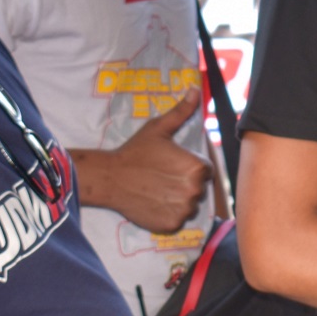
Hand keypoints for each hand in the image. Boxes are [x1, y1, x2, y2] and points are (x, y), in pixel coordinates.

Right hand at [79, 94, 211, 233]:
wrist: (110, 177)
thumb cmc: (135, 151)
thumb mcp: (159, 129)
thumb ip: (181, 112)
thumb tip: (195, 90)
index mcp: (197, 167)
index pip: (205, 172)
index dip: (189, 168)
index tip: (171, 167)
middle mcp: (195, 190)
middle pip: (199, 189)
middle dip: (185, 184)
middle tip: (162, 178)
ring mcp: (184, 210)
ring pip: (190, 207)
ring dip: (179, 201)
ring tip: (158, 190)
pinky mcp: (171, 225)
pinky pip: (178, 220)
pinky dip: (169, 214)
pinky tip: (154, 202)